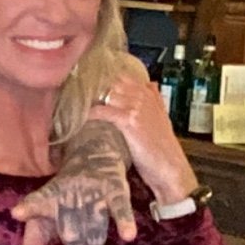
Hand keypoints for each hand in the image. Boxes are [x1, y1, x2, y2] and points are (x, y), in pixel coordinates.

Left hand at [12, 116, 134, 244]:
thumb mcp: (43, 221)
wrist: (93, 157)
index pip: (38, 203)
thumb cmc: (63, 202)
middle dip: (73, 242)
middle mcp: (72, 193)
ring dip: (92, 242)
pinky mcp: (116, 192)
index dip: (29, 208)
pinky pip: (120, 209)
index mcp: (50, 197)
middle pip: (70, 227)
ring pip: (94, 224)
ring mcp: (95, 192)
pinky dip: (124, 222)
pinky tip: (128, 236)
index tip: (18, 213)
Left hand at [83, 74, 199, 207]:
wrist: (170, 168)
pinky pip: (104, 112)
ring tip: (74, 104)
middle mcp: (143, 97)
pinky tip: (82, 118)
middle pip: (112, 82)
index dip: (105, 78)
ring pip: (107, 94)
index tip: (88, 81)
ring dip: (90, 99)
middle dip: (94, 87)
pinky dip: (91, 114)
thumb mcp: (162, 118)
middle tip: (76, 93)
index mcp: (149, 94)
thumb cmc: (163, 147)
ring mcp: (136, 108)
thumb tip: (151, 84)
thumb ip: (154, 100)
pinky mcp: (129, 122)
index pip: (123, 76)